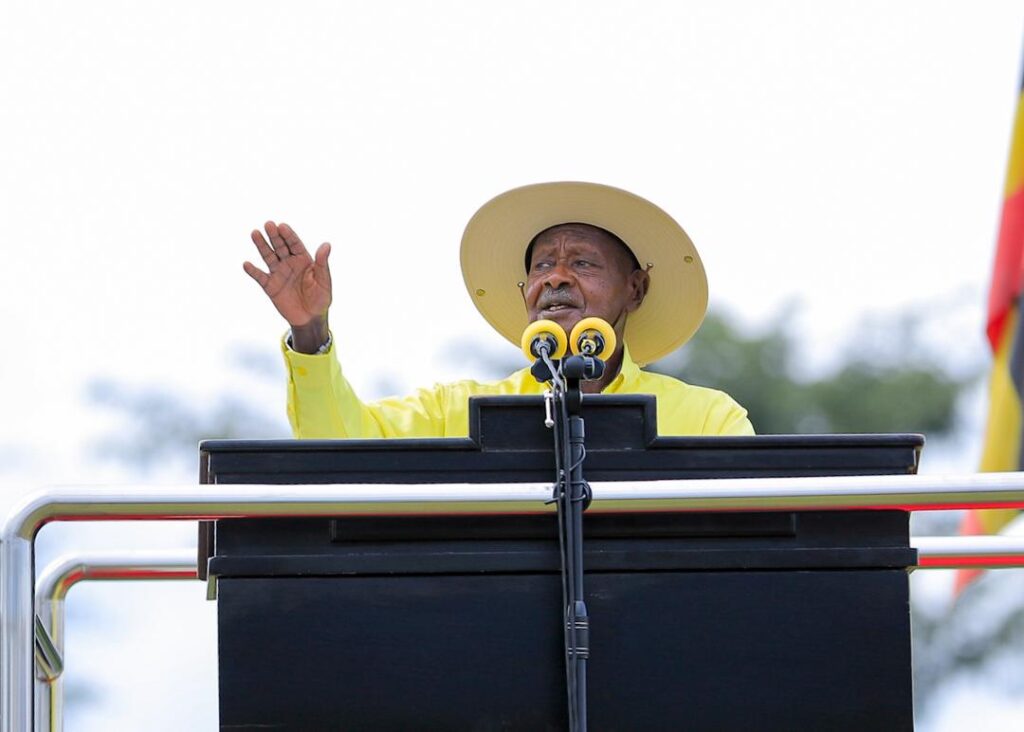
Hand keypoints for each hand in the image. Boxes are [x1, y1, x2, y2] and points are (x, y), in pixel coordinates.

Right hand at [244, 221, 331, 351]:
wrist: (310, 318)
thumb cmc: (321, 298)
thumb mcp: (324, 281)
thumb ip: (322, 263)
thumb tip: (326, 244)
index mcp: (303, 259)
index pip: (294, 244)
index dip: (288, 235)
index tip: (282, 226)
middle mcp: (289, 263)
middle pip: (280, 246)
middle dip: (274, 236)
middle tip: (268, 224)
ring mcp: (278, 273)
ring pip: (268, 257)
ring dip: (261, 246)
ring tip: (255, 233)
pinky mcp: (270, 286)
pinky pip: (260, 277)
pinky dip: (253, 271)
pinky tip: (247, 264)